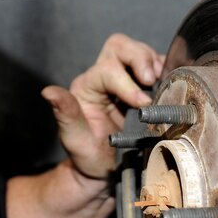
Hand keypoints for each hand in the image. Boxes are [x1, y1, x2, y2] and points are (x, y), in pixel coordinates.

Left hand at [41, 33, 164, 179]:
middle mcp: (103, 78)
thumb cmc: (88, 156)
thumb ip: (65, 114)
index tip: (142, 104)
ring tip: (161, 83)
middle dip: (139, 57)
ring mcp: (125, 80)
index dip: (127, 84)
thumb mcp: (74, 140)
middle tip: (152, 79)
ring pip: (138, 51)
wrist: (105, 171)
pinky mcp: (142, 87)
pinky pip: (155, 66)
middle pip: (120, 46)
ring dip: (152, 63)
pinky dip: (164, 69)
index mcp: (87, 87)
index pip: (108, 70)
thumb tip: (49, 93)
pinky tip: (168, 84)